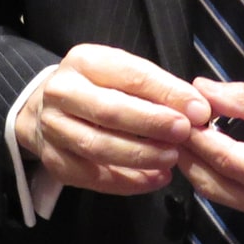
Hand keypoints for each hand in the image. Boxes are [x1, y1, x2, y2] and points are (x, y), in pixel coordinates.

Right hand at [16, 44, 211, 196]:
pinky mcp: (55, 161)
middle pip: (109, 111)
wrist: (45, 109)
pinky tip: (156, 178)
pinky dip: (128, 181)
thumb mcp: (122, 74)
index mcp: (83, 62)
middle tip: (184, 133)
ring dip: (141, 155)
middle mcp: (61, 92)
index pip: (129, 75)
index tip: (198, 109)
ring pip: (98, 147)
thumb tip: (197, 109)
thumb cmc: (96, 89)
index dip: (166, 93)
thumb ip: (157, 89)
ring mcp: (53, 129)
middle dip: (152, 124)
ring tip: (171, 158)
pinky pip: (93, 177)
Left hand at [177, 78, 243, 229]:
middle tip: (172, 120)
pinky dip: (216, 171)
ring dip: (198, 163)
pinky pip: (234, 194)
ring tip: (186, 129)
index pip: (224, 158)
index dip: (195, 134)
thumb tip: (201, 90)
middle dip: (188, 153)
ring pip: (219, 193)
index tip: (176, 109)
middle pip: (213, 184)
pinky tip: (207, 145)